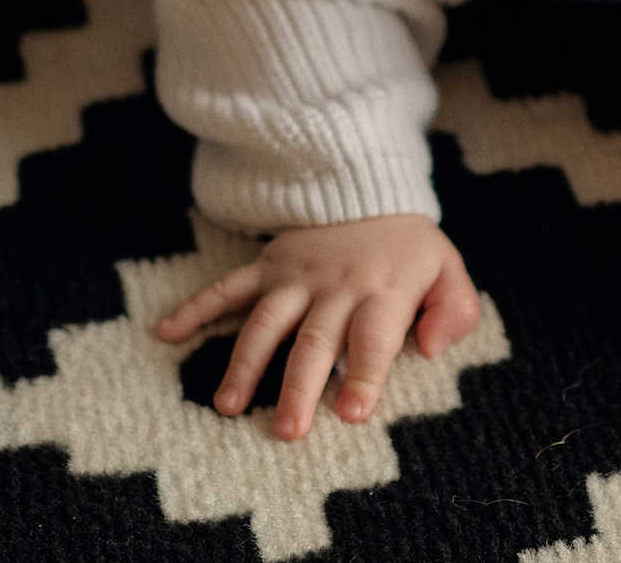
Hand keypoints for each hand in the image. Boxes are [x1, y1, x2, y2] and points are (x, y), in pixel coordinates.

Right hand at [156, 215, 478, 438]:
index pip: (374, 339)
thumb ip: (453, 311)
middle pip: (315, 340)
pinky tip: (166, 333)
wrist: (369, 190)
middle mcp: (336, 286)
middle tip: (288, 430)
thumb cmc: (410, 251)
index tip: (351, 414)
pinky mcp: (267, 266)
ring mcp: (295, 276)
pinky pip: (226, 287)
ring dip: (245, 363)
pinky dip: (195, 308)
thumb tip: (432, 349)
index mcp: (384, 291)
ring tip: (227, 406)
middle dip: (300, 386)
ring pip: (266, 321)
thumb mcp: (448, 271)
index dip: (364, 375)